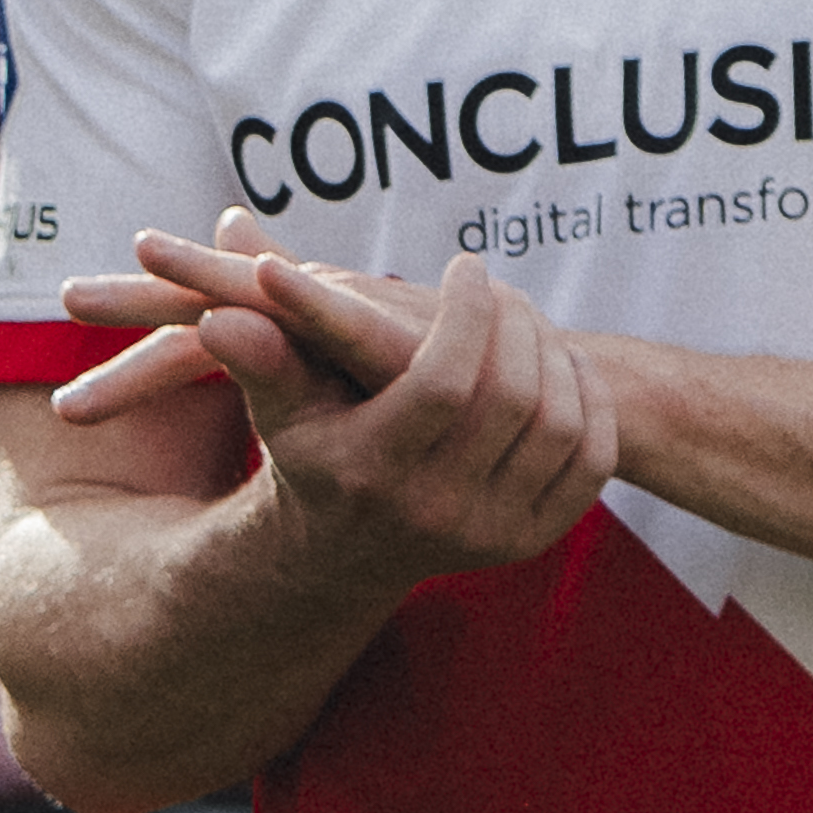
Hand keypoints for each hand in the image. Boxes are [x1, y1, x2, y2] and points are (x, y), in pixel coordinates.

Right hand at [51, 212, 607, 595]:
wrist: (341, 548)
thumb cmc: (310, 449)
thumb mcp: (278, 405)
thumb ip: (259, 356)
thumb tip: (221, 317)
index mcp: (373, 470)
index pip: (445, 384)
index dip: (468, 315)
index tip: (467, 265)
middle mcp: (435, 511)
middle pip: (513, 399)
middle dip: (517, 327)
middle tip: (501, 288)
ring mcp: (490, 532)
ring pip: (559, 425)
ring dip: (555, 358)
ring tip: (526, 322)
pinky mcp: (531, 538)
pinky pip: (590, 461)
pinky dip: (586, 404)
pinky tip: (558, 367)